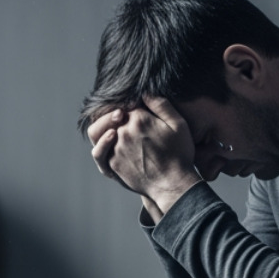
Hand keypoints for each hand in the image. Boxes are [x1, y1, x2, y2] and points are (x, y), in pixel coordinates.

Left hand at [88, 96, 200, 215]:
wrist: (172, 185)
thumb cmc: (179, 155)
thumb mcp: (178, 125)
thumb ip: (161, 105)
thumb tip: (145, 93)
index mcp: (139, 119)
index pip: (128, 105)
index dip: (133, 106)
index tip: (140, 110)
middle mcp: (124, 132)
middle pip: (113, 117)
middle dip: (118, 116)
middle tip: (126, 118)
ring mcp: (116, 148)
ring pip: (102, 132)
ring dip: (107, 127)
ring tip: (116, 129)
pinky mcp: (112, 164)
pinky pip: (99, 152)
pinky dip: (102, 145)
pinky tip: (110, 142)